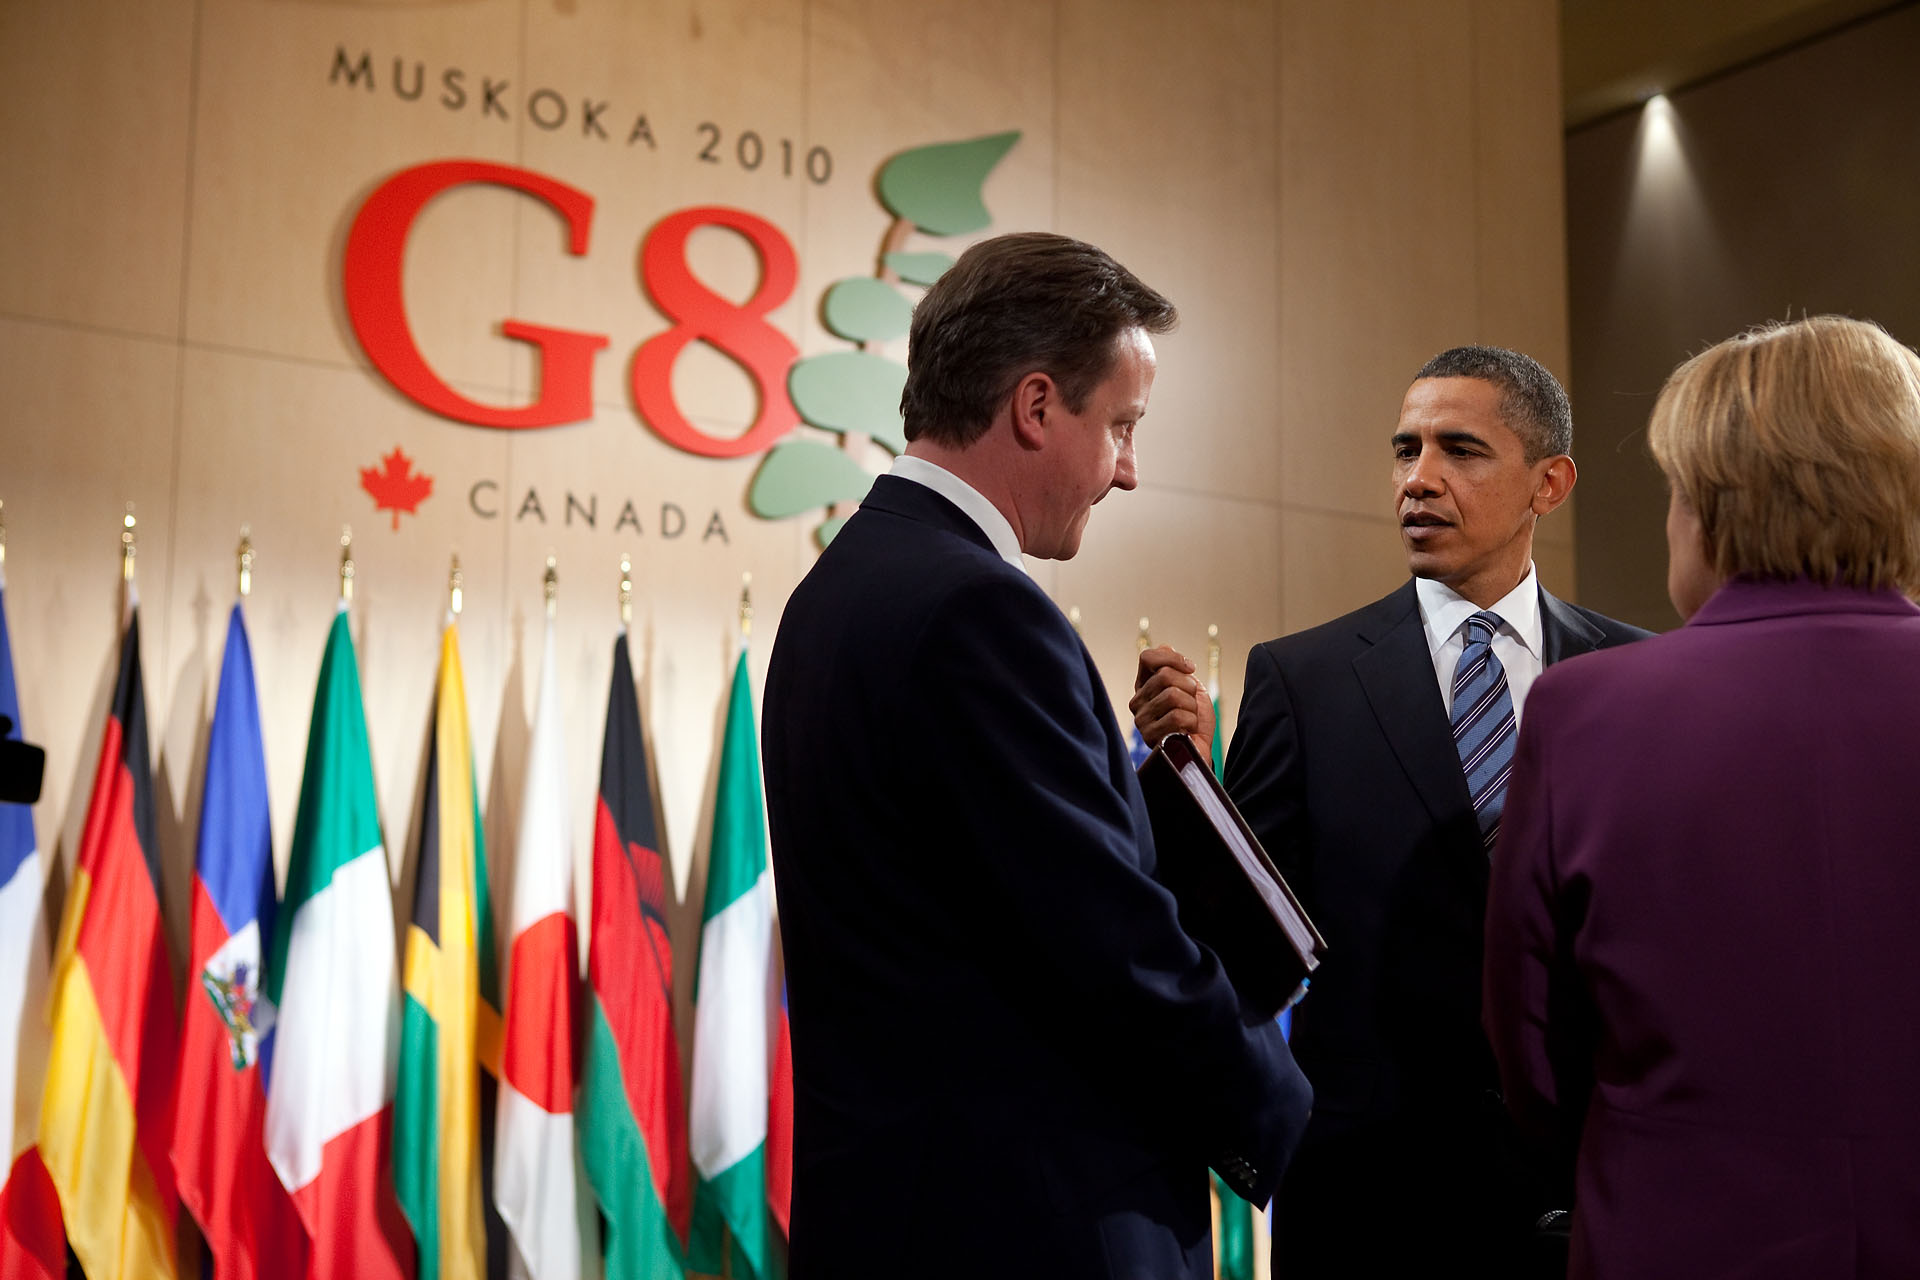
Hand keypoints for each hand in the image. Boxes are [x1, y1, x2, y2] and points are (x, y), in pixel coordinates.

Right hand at [1130, 645, 1214, 766]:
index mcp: (1144, 686)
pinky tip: (1187, 731)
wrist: (1201, 749)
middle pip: (1165, 676)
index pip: (1148, 658)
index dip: (1173, 658)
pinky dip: (1192, 722)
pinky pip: (1177, 716)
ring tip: (1189, 719)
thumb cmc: (1195, 720)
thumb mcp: (1189, 687)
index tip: (1191, 669)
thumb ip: (1174, 667)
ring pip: (1172, 695)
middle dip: (1189, 688)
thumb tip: (1164, 646)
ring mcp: (1141, 719)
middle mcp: (1138, 701)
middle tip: (1191, 703)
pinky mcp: (1149, 736)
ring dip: (1191, 708)